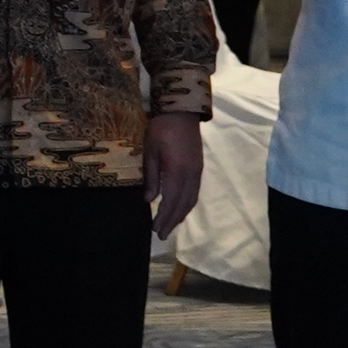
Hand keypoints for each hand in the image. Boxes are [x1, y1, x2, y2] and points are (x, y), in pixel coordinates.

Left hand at [143, 112, 201, 239]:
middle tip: (161, 235)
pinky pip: (195, 192)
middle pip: (183, 204)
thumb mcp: (150, 152)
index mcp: (177, 171)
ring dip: (181, 215)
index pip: (170, 201)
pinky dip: (187, 204)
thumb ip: (151, 177)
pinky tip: (180, 209)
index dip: (163, 217)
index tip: (155, 230)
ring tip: (170, 226)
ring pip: (191, 199)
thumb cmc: (160, 130)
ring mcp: (197, 171)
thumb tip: (148, 200)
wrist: (181, 112)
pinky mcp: (199, 168)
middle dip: (172, 221)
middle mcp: (191, 175)